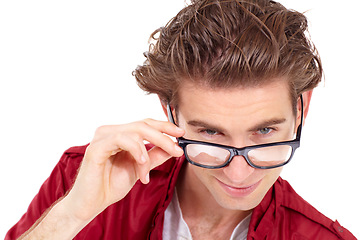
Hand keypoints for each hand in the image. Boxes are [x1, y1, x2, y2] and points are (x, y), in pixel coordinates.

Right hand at [63, 118, 184, 222]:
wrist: (91, 204)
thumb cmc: (111, 185)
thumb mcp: (140, 168)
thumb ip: (155, 156)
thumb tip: (173, 147)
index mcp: (120, 134)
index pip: (146, 124)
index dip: (164, 126)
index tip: (181, 133)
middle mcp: (110, 131)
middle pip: (143, 125)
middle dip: (163, 137)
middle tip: (177, 150)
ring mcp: (102, 137)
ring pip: (135, 131)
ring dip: (148, 151)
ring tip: (147, 171)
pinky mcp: (96, 147)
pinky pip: (121, 139)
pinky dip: (136, 150)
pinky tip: (141, 163)